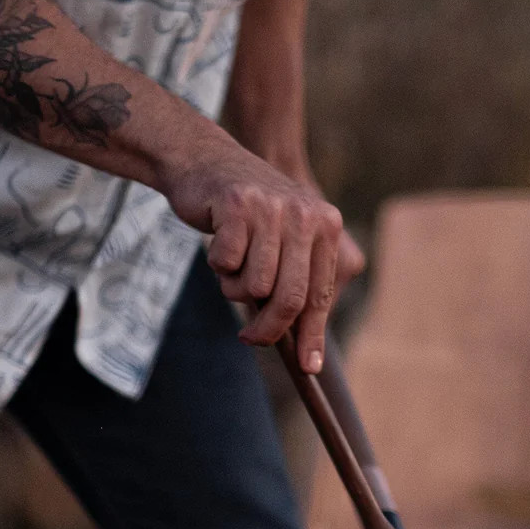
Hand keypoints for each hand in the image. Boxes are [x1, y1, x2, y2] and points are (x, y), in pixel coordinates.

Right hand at [161, 131, 343, 373]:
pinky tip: (218, 239)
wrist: (204, 161)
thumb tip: (303, 350)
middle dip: (269, 328)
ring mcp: (273, 208)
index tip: (308, 367)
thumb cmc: (244, 216)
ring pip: (255, 284)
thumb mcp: (281, 244)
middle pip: (291, 297)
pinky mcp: (238, 205)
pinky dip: (217, 262)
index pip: (320, 293)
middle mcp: (306, 215)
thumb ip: (294, 284)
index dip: (313, 334)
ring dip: (235, 286)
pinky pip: (226, 263)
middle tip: (250, 339)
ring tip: (231, 264)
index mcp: (325, 226)